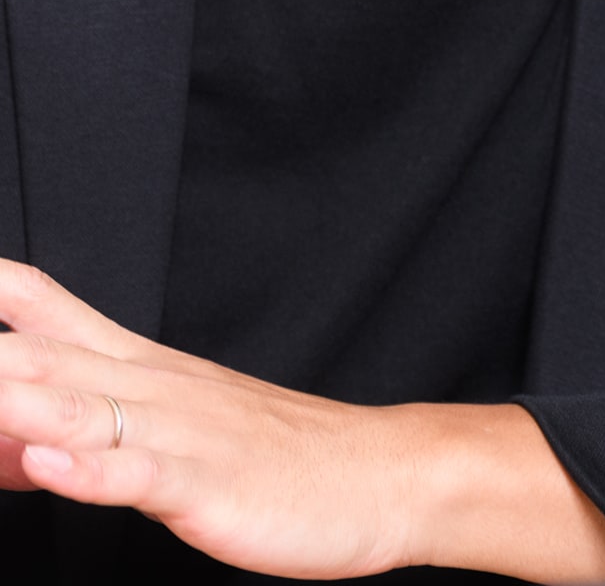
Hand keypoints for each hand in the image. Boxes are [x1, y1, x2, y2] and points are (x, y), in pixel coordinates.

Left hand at [0, 260, 604, 580]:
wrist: (381, 473)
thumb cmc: (272, 456)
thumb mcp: (163, 441)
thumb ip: (76, 433)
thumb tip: (6, 441)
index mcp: (136, 366)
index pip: (40, 306)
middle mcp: (151, 386)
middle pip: (36, 354)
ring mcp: (180, 432)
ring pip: (80, 405)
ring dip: (13, 395)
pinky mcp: (208, 484)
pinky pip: (142, 474)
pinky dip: (91, 466)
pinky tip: (49, 460)